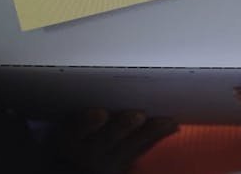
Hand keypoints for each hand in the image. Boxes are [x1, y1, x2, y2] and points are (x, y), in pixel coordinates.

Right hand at [54, 108, 178, 173]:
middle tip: (138, 115)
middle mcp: (89, 151)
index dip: (87, 122)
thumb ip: (81, 110)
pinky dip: (157, 138)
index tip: (100, 113)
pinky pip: (143, 151)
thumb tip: (100, 76)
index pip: (76, 129)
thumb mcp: (68, 124)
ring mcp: (108, 161)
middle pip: (107, 139)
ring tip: (167, 120)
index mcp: (70, 137)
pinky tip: (172, 126)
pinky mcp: (125, 165)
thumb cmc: (72, 133)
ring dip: (150, 133)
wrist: (77, 163)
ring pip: (131, 147)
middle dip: (124, 127)